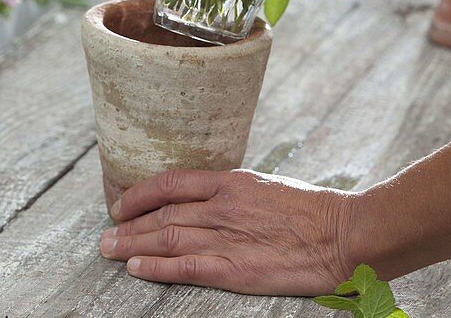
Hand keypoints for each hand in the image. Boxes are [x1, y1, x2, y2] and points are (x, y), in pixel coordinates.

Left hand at [99, 169, 359, 295]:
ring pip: (167, 238)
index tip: (121, 205)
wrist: (345, 233)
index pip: (172, 182)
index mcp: (232, 182)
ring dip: (133, 245)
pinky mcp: (238, 268)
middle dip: (128, 225)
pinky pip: (187, 266)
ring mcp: (229, 237)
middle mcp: (223, 206)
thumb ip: (235, 194)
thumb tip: (206, 200)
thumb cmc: (313, 212)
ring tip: (109, 251)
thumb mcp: (267, 187)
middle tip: (104, 236)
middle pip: (163, 214)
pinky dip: (158, 267)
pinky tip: (137, 269)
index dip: (140, 194)